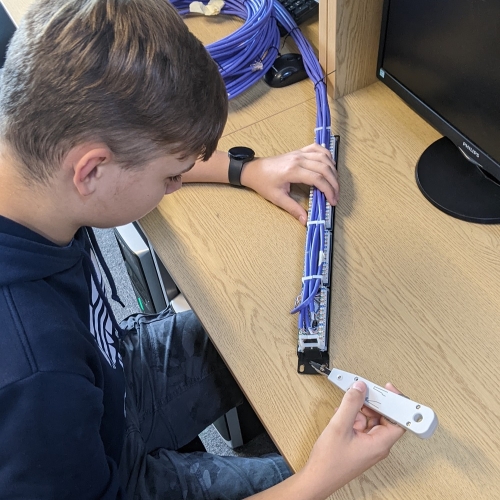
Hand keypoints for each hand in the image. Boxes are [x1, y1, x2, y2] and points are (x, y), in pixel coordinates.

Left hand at [239, 144, 338, 224]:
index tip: (333, 201)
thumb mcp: (277, 198)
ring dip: (333, 170)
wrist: (254, 170)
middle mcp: (298, 159)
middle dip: (334, 183)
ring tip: (335, 184)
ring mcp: (299, 153)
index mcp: (292, 171)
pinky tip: (330, 165)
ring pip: (324, 157)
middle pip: (324, 168)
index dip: (328, 190)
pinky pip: (317, 148)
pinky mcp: (299, 151)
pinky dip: (327, 155)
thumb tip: (305, 220)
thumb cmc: (264, 183)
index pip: (318, 178)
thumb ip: (293, 209)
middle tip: (336, 195)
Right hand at [299, 381, 405, 497]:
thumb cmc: (330, 462)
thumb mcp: (340, 426)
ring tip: (346, 406)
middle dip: (372, 403)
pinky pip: (361, 424)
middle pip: (383, 417)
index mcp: (380, 444)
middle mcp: (377, 445)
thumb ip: (351, 404)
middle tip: (361, 392)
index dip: (397, 404)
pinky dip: (352, 416)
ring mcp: (368, 445)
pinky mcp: (359, 444)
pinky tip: (341, 414)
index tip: (388, 390)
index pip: (399, 421)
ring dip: (359, 409)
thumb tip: (360, 388)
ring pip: (370, 419)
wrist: (317, 477)